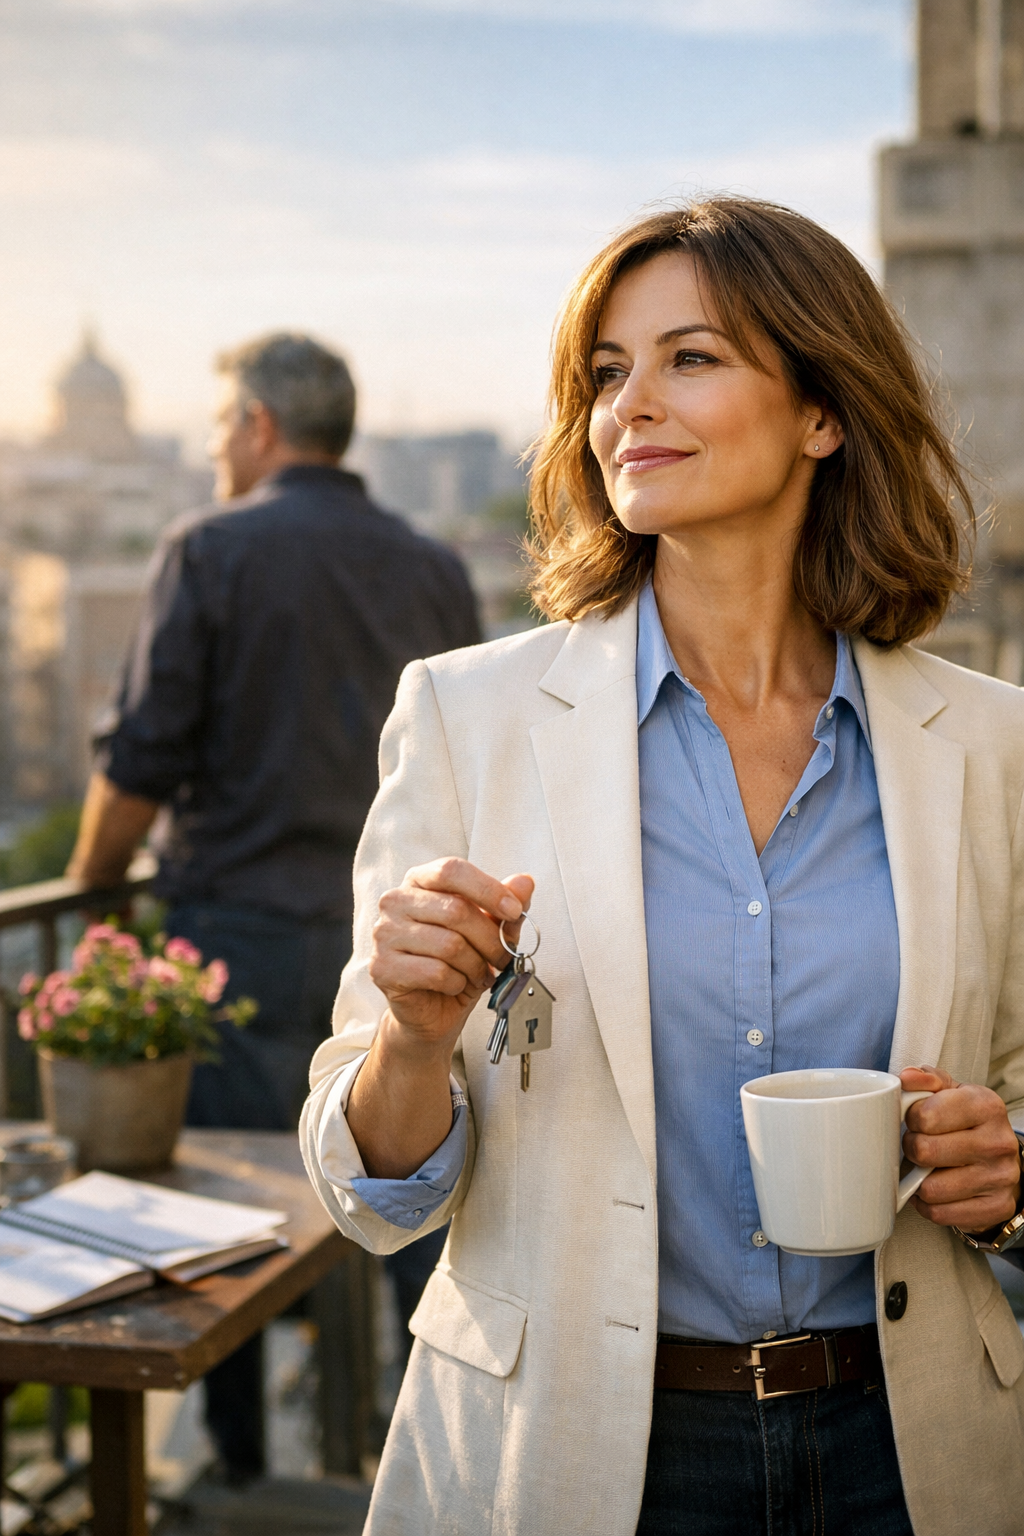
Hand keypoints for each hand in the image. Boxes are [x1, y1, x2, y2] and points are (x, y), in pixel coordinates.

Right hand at [370, 858, 534, 1054]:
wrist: (431, 1011)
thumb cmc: (458, 963)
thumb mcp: (487, 930)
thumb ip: (504, 905)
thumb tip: (524, 882)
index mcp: (418, 881)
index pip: (452, 870)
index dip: (488, 889)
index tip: (514, 912)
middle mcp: (395, 901)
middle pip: (457, 910)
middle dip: (490, 940)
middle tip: (502, 958)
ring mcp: (383, 934)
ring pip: (450, 945)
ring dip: (476, 966)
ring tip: (479, 974)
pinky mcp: (382, 968)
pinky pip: (436, 972)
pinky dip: (457, 983)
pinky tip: (456, 985)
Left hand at [901, 1066, 1021, 1232]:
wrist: (999, 1158)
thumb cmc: (965, 1122)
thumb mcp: (948, 1093)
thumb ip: (925, 1080)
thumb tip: (906, 1078)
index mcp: (986, 1105)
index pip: (925, 1115)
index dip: (910, 1119)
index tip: (916, 1121)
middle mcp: (999, 1141)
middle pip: (924, 1152)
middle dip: (911, 1149)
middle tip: (917, 1146)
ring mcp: (1001, 1177)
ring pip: (930, 1188)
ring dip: (919, 1181)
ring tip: (926, 1169)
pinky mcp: (997, 1207)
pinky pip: (941, 1213)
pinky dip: (929, 1205)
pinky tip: (936, 1189)